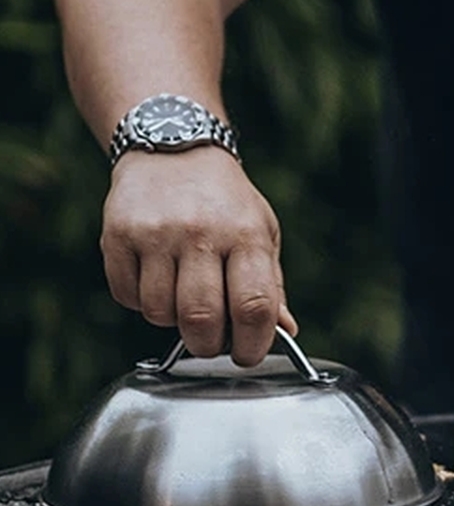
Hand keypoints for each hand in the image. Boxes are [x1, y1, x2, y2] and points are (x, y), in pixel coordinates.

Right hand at [101, 147, 296, 366]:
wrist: (174, 151)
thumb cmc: (226, 204)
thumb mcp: (262, 234)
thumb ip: (272, 286)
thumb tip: (285, 331)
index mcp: (246, 236)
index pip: (254, 306)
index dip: (253, 344)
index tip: (248, 354)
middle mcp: (200, 233)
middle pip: (201, 318)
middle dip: (208, 345)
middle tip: (212, 342)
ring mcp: (155, 233)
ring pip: (159, 313)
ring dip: (172, 322)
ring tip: (183, 300)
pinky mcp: (117, 234)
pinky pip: (127, 296)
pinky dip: (141, 302)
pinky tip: (156, 281)